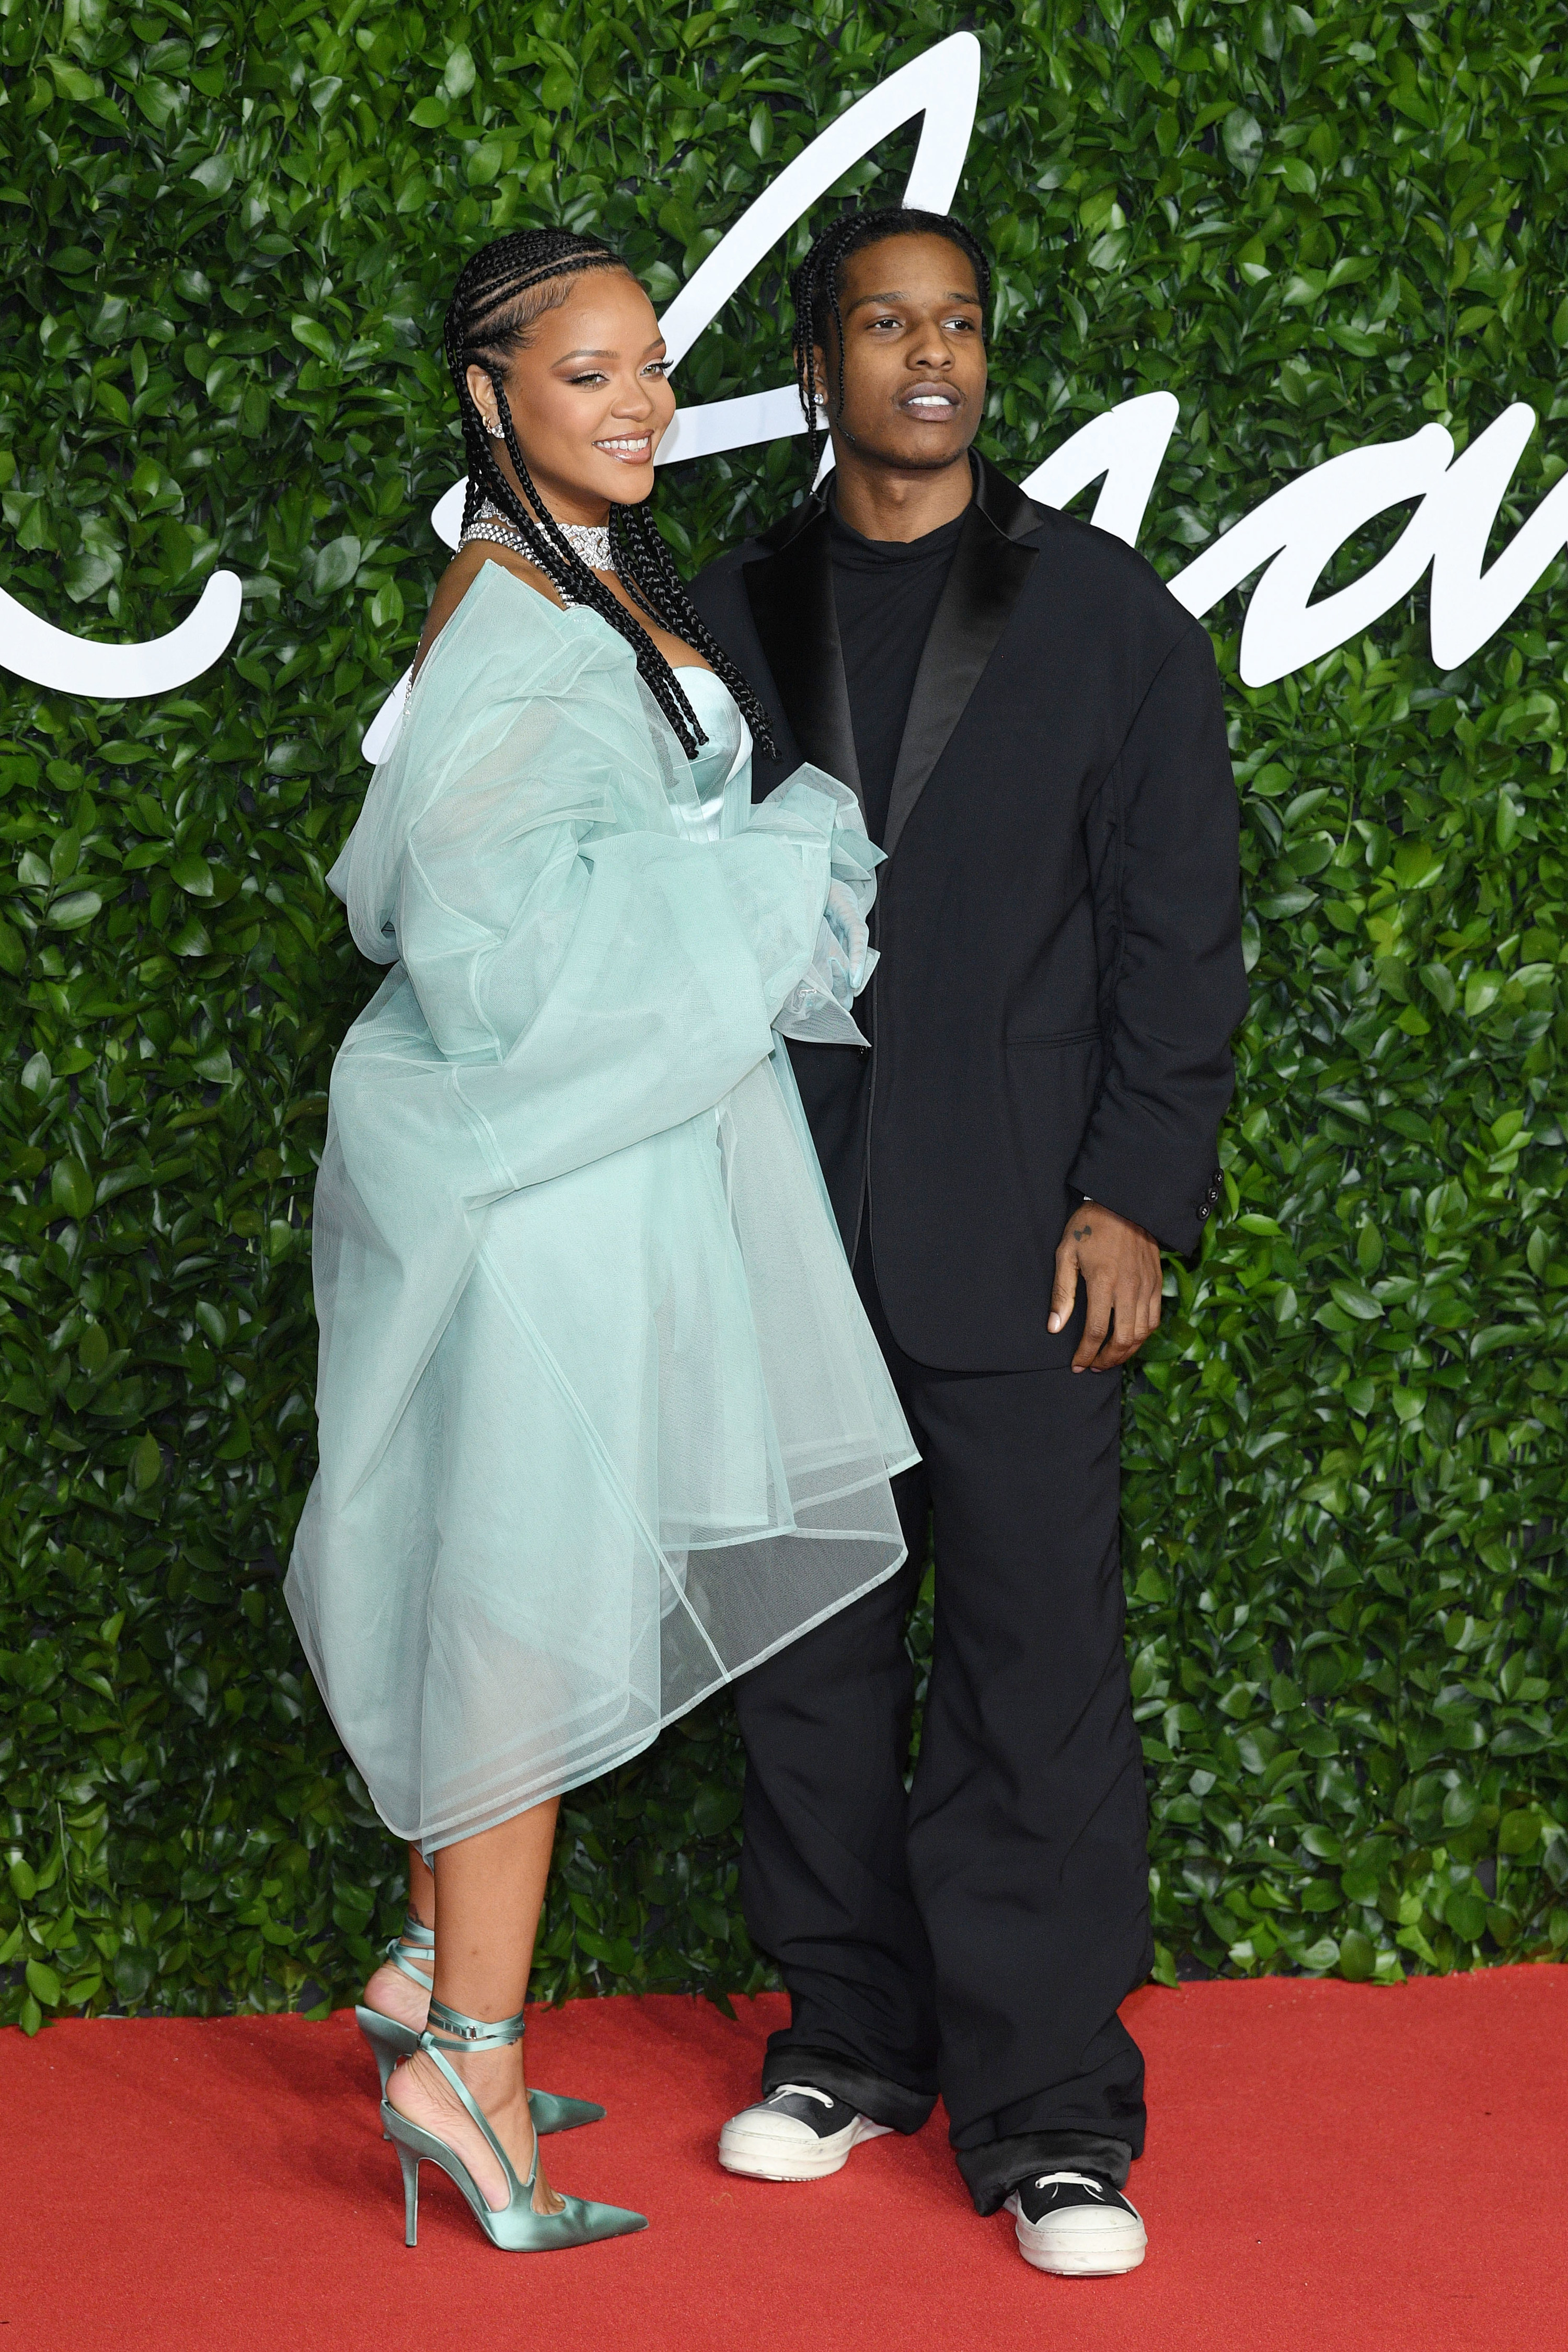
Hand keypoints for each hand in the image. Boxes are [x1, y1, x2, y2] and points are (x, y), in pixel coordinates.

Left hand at [1049, 1200, 1162, 1372]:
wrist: (1125, 1202)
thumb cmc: (1090, 1226)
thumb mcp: (1066, 1253)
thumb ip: (1062, 1293)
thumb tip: (1055, 1326)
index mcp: (1103, 1282)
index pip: (1097, 1331)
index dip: (1086, 1353)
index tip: (1077, 1365)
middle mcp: (1129, 1289)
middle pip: (1123, 1339)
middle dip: (1107, 1359)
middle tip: (1093, 1367)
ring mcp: (1146, 1287)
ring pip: (1142, 1333)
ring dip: (1126, 1352)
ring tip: (1110, 1358)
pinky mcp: (1157, 1283)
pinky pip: (1155, 1318)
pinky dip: (1144, 1336)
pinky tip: (1131, 1340)